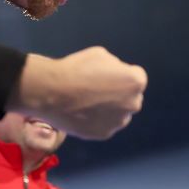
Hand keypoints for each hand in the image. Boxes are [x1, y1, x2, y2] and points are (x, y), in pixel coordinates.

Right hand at [12, 47, 146, 139]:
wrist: (52, 92)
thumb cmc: (77, 69)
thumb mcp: (102, 54)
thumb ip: (116, 66)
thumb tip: (116, 74)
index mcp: (136, 82)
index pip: (136, 77)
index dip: (120, 74)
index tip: (106, 74)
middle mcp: (133, 104)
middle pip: (130, 97)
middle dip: (119, 93)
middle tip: (98, 89)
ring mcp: (119, 121)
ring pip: (119, 113)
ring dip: (110, 108)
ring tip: (88, 101)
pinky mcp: (104, 134)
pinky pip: (105, 125)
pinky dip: (98, 120)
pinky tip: (83, 112)